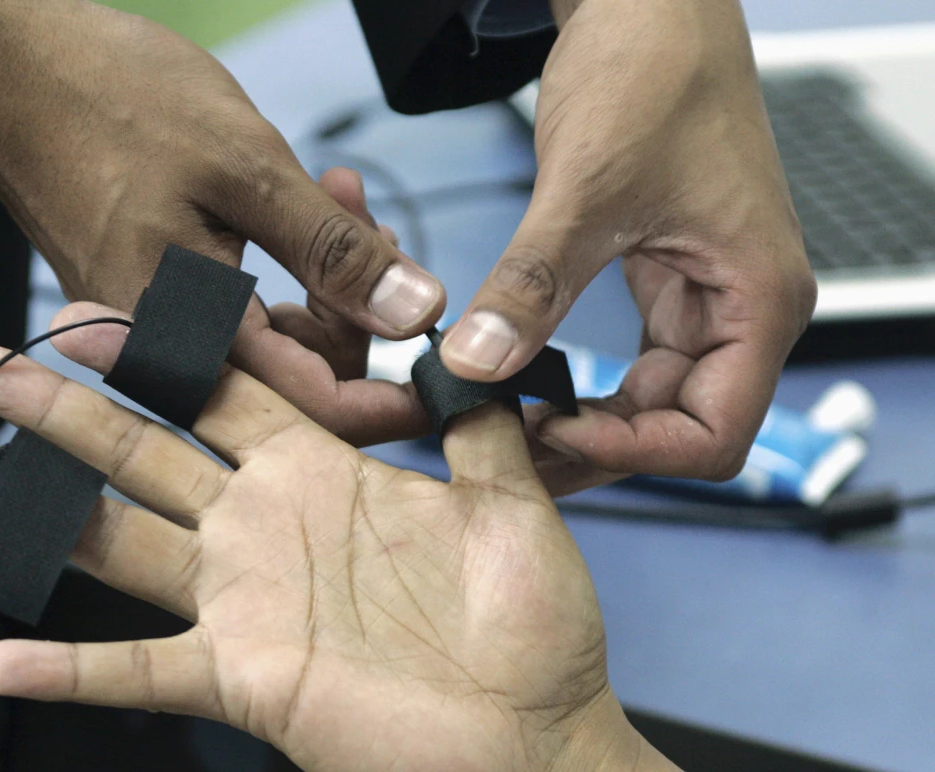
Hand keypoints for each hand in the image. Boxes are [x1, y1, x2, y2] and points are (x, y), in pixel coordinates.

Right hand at [0, 0, 443, 444]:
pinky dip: (285, 262)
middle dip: (361, 311)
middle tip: (380, 228)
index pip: (316, 410)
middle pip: (301, 380)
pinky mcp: (155, 295)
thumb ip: (335, 253)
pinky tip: (306, 201)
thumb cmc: (108, 102)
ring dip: (327, 275)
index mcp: (190, 338)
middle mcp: (169, 354)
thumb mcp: (247, 171)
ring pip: (277, 338)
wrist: (4, 66)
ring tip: (342, 193)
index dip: (394, 397)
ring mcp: (159, 327)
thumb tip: (419, 315)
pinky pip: (241, 306)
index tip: (447, 363)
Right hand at [0, 307, 678, 771]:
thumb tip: (470, 346)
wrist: (534, 739)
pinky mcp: (239, 676)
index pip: (223, 392)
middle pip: (142, 453)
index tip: (97, 311)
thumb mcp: (509, 502)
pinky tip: (2, 657)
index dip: (161, 353)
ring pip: (117, 541)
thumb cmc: (531, 626)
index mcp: (318, 473)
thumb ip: (478, 423)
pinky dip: (69, 669)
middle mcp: (261, 527)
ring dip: (36, 510)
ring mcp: (241, 601)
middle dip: (62, 411)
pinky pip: (138, 671)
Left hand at [440, 0, 815, 481]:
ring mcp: (704, 299)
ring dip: (586, 422)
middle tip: (507, 448)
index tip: (551, 434)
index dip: (633, 451)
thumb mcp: (586, 188)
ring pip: (651, 403)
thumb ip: (532, 284)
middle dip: (597, 447)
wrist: (650, 9)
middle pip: (679, 429)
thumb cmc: (654, 72)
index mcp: (758, 298)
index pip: (714, 434)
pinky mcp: (665, 283)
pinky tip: (526, 385)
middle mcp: (742, 310)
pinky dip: (582, 384)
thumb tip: (477, 363)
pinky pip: (631, 363)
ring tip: (507, 425)